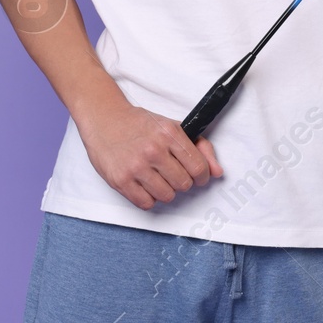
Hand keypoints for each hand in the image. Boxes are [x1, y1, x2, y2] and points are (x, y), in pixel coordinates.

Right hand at [77, 102, 223, 210]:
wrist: (104, 118)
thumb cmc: (140, 124)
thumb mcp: (172, 127)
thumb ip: (200, 147)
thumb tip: (218, 172)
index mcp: (169, 134)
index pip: (199, 168)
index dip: (201, 176)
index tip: (196, 175)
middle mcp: (153, 149)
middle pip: (184, 185)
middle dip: (181, 182)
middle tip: (172, 173)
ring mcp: (136, 166)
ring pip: (167, 196)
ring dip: (165, 190)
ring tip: (156, 178)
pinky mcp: (120, 180)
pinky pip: (146, 203)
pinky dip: (148, 198)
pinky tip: (144, 184)